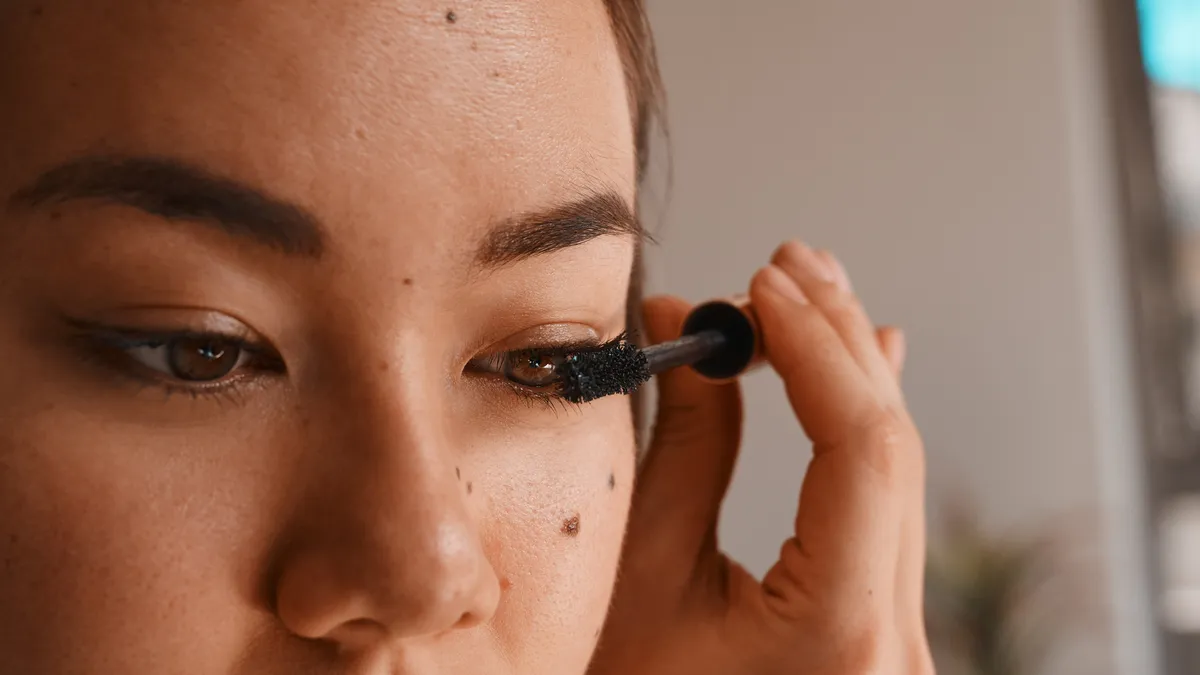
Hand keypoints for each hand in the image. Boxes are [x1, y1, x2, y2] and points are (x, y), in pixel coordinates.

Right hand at [590, 241, 932, 674]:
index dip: (813, 349)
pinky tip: (862, 371)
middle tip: (786, 267)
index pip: (858, 450)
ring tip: (807, 294)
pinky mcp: (880, 628)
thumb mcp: (640, 581)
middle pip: (891, 451)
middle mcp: (893, 637)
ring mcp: (898, 637)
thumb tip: (684, 331)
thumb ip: (681, 452)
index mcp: (837, 629)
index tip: (761, 287)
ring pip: (896, 475)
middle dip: (834, 341)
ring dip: (849, 375)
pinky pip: (888, 508)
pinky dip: (863, 429)